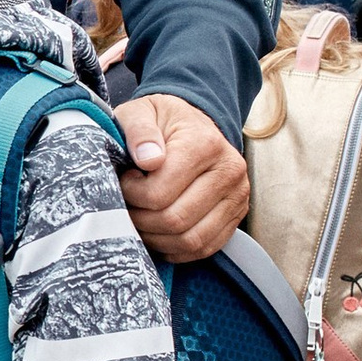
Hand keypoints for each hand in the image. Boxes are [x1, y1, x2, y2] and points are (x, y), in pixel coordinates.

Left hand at [113, 92, 249, 261]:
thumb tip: (148, 160)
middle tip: (128, 204)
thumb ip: (138, 130)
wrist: (192, 123)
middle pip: (175, 220)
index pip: (160, 192)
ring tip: (141, 218)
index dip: (132, 194)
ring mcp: (237, 196)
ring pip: (190, 240)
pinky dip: (176, 249)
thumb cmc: (160, 121)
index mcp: (204, 144)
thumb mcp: (141, 112)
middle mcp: (229, 171)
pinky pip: (204, 248)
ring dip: (157, 238)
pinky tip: (159, 232)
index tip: (124, 181)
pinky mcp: (236, 215)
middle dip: (141, 220)